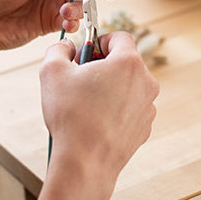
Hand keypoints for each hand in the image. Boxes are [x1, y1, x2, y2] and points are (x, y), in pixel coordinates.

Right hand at [38, 31, 157, 187]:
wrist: (85, 163)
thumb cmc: (70, 116)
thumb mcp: (52, 72)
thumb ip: (58, 49)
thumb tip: (66, 47)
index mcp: (129, 63)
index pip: (119, 37)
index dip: (99, 40)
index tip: (85, 54)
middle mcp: (146, 82)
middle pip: (125, 62)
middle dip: (103, 66)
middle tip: (80, 80)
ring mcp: (148, 107)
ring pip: (128, 86)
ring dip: (110, 88)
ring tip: (86, 105)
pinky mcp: (145, 127)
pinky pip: (130, 108)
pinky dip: (115, 110)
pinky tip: (95, 121)